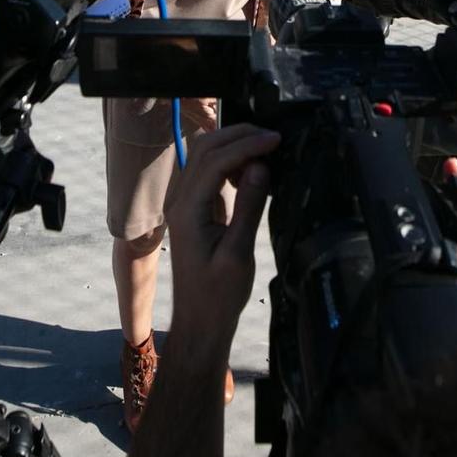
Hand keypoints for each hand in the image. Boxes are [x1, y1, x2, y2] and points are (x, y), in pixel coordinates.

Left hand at [165, 125, 279, 361]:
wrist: (199, 320)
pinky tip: (251, 174)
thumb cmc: (218, 295)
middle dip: (239, 136)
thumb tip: (260, 167)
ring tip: (266, 153)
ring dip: (234, 147)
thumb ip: (248, 207)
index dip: (247, 145)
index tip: (276, 140)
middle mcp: (181, 201)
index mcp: (188, 210)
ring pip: (204, 156)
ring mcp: (184, 203)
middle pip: (204, 149)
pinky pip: (209, 173)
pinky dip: (230, 163)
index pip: (215, 161)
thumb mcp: (239, 253)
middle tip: (273, 138)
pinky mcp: (193, 209)